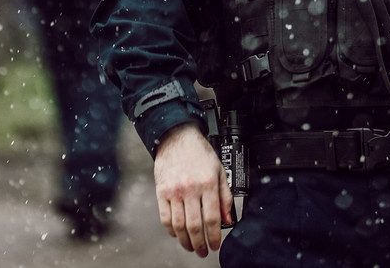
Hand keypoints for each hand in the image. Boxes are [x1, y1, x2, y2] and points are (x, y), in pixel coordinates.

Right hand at [153, 122, 231, 256]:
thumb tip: (228, 219)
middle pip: (194, 225)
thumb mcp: (219, 171)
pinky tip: (177, 234)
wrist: (177, 138)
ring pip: (178, 225)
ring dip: (184, 241)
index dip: (213, 236)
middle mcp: (190, 189)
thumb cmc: (200, 153)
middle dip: (199, 243)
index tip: (214, 246)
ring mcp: (174, 191)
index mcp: (208, 184)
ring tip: (190, 247)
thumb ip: (225, 196)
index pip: (212, 218)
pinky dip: (171, 230)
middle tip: (202, 252)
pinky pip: (165, 218)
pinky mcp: (161, 192)